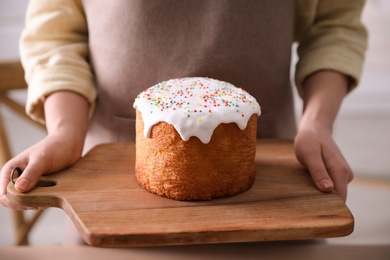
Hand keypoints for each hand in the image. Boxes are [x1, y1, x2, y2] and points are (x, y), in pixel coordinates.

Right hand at [0, 134, 83, 209]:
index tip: (29, 203)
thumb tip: (19, 188)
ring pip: (25, 201)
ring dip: (35, 203)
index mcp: (11, 169)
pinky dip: (42, 201)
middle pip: (13, 200)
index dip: (13, 201)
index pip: (2, 193)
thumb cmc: (55, 147)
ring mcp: (29, 182)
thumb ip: (32, 173)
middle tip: (40, 204)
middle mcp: (17, 177)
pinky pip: (36, 199)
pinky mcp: (39, 185)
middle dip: (24, 204)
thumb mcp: (43, 159)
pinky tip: (51, 199)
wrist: (69, 144)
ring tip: (46, 201)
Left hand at [297, 70, 353, 200]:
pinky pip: (330, 188)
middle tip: (303, 202)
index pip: (340, 199)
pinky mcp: (337, 174)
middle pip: (337, 199)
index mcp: (340, 171)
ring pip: (333, 194)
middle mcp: (346, 175)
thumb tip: (328, 189)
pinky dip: (320, 188)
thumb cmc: (309, 140)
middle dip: (322, 202)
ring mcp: (343, 175)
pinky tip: (309, 185)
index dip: (327, 207)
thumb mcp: (309, 154)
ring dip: (320, 195)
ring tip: (304, 191)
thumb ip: (318, 171)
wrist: (314, 128)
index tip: (312, 210)